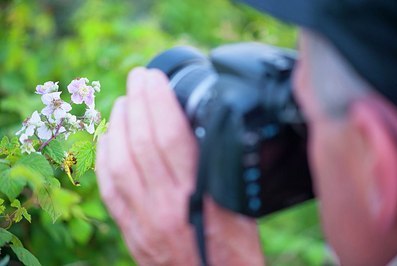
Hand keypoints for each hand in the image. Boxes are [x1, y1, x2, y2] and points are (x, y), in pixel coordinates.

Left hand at [95, 68, 264, 264]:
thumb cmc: (235, 250)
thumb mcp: (240, 204)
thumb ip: (221, 168)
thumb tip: (205, 128)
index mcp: (200, 196)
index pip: (170, 136)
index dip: (158, 101)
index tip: (155, 77)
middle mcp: (166, 206)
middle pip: (141, 142)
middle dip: (137, 102)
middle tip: (137, 78)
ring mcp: (143, 220)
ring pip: (120, 162)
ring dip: (118, 125)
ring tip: (122, 101)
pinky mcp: (131, 231)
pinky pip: (109, 189)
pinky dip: (105, 157)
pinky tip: (108, 137)